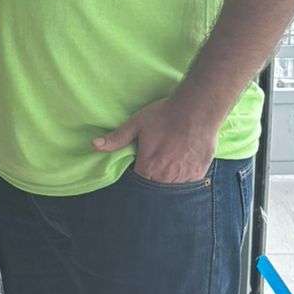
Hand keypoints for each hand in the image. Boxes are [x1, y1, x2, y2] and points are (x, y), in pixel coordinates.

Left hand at [93, 93, 218, 183]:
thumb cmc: (164, 115)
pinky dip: (183, 173)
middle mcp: (166, 178)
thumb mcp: (136, 124)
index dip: (139, 170)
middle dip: (153, 174)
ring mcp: (184, 177)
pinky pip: (187, 180)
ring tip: (170, 156)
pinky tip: (183, 158)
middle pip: (155, 184)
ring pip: (171, 184)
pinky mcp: (198, 173)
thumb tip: (94, 145)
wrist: (196, 109)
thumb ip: (117, 138)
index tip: (142, 159)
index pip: (138, 181)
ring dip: (168, 176)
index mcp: (149, 168)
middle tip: (158, 155)